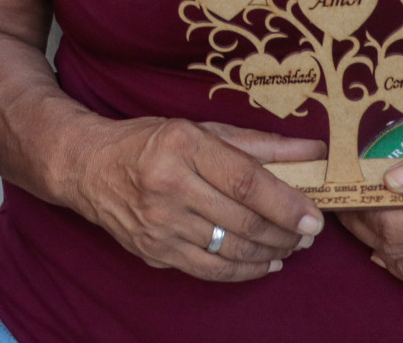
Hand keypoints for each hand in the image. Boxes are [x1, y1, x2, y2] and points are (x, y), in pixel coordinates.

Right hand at [67, 118, 325, 280]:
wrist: (89, 167)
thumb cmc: (150, 142)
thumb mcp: (201, 130)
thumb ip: (260, 144)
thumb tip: (313, 151)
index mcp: (182, 146)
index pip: (245, 181)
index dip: (285, 203)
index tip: (314, 218)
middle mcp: (168, 185)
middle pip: (242, 220)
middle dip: (284, 232)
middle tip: (307, 234)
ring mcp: (158, 223)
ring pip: (230, 249)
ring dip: (269, 252)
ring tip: (289, 245)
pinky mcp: (153, 251)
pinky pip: (209, 269)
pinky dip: (244, 271)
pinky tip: (264, 263)